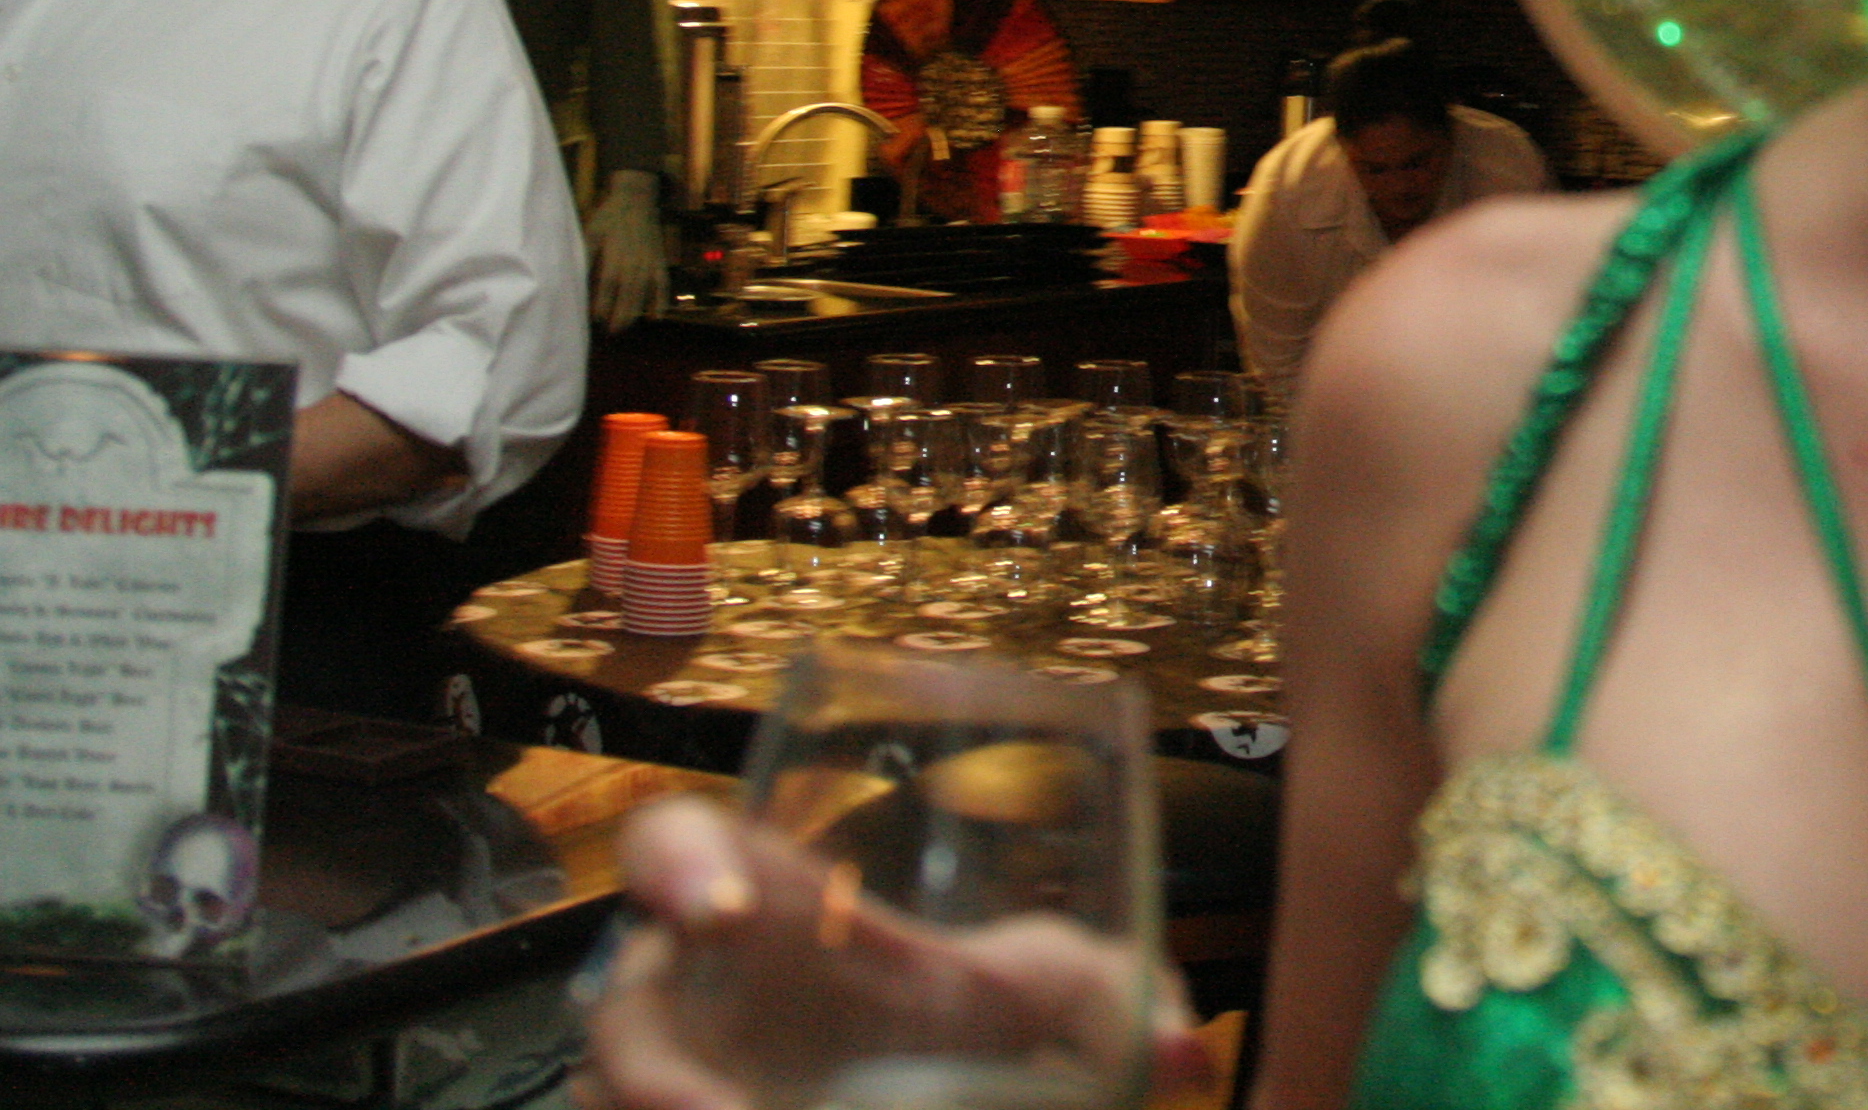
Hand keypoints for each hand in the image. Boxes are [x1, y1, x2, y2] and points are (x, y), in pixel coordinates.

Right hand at [578, 797, 1216, 1109]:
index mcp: (767, 901)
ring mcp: (679, 1078)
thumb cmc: (972, 1015)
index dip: (670, 862)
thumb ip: (1116, 998)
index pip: (672, 843)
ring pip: (619, 1099)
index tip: (718, 907)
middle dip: (652, 1067)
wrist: (942, 1088)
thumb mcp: (1048, 987)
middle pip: (623, 1013)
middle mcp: (696, 993)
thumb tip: (1188, 1056)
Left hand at [589, 169, 669, 328]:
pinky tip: (658, 316)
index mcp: (615, 257)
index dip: (602, 304)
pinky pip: (663, 284)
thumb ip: (586, 257)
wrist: (637, 199)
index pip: (608, 287)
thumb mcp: (591, 234)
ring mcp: (649, 264)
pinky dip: (662, 301)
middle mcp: (634, 264)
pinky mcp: (660, 261)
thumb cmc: (609, 217)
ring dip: (635, 312)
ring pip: (643, 294)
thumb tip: (574, 278)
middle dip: (619, 315)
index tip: (594, 319)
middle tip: (611, 332)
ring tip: (625, 327)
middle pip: (627, 296)